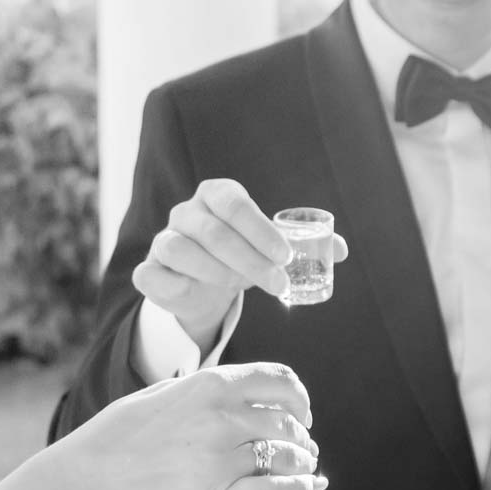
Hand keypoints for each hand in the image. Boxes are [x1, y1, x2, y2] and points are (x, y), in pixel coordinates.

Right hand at [57, 361, 325, 489]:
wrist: (93, 476)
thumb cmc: (121, 434)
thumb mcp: (164, 392)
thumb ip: (205, 388)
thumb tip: (241, 389)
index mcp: (211, 385)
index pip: (280, 381)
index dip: (299, 397)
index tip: (301, 412)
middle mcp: (223, 417)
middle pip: (288, 422)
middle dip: (301, 436)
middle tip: (301, 448)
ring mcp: (223, 458)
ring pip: (289, 455)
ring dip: (303, 462)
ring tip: (303, 469)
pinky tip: (311, 488)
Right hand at [132, 179, 349, 347]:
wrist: (200, 284)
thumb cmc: (239, 256)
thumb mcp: (268, 246)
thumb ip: (302, 244)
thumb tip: (343, 250)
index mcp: (215, 194)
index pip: (235, 203)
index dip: (260, 230)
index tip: (285, 257)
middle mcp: (185, 212)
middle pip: (213, 232)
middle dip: (251, 261)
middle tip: (278, 284)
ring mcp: (162, 240)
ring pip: (180, 250)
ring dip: (218, 273)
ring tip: (241, 289)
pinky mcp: (147, 271)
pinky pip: (153, 276)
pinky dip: (177, 287)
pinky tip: (200, 295)